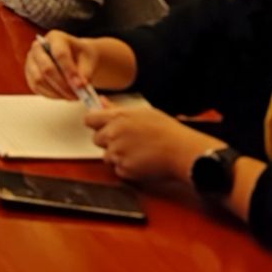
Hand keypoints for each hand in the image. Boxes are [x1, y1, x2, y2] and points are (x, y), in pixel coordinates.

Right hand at [24, 31, 101, 101]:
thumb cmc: (82, 57)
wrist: (76, 58)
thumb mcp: (90, 60)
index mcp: (55, 38)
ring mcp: (31, 60)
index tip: (80, 85)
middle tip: (77, 95)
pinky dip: (51, 95)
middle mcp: (38, 46)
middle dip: (62, 85)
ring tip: (72, 96)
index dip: (69, 71)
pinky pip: (36, 87)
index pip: (59, 54)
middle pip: (46, 68)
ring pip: (39, 80)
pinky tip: (63, 95)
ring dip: (57, 92)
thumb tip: (80, 87)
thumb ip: (85, 73)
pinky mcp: (29, 74)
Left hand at [84, 104, 223, 184]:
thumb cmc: (167, 131)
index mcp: (116, 118)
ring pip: (107, 156)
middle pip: (97, 139)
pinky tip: (142, 163)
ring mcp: (117, 153)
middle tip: (128, 141)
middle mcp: (113, 135)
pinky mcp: (124, 170)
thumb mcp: (142, 113)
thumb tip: (102, 101)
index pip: (89, 120)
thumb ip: (117, 109)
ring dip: (118, 156)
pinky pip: (118, 170)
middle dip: (108, 141)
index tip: (102, 127)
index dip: (96, 124)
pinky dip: (127, 169)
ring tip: (139, 153)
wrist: (181, 151)